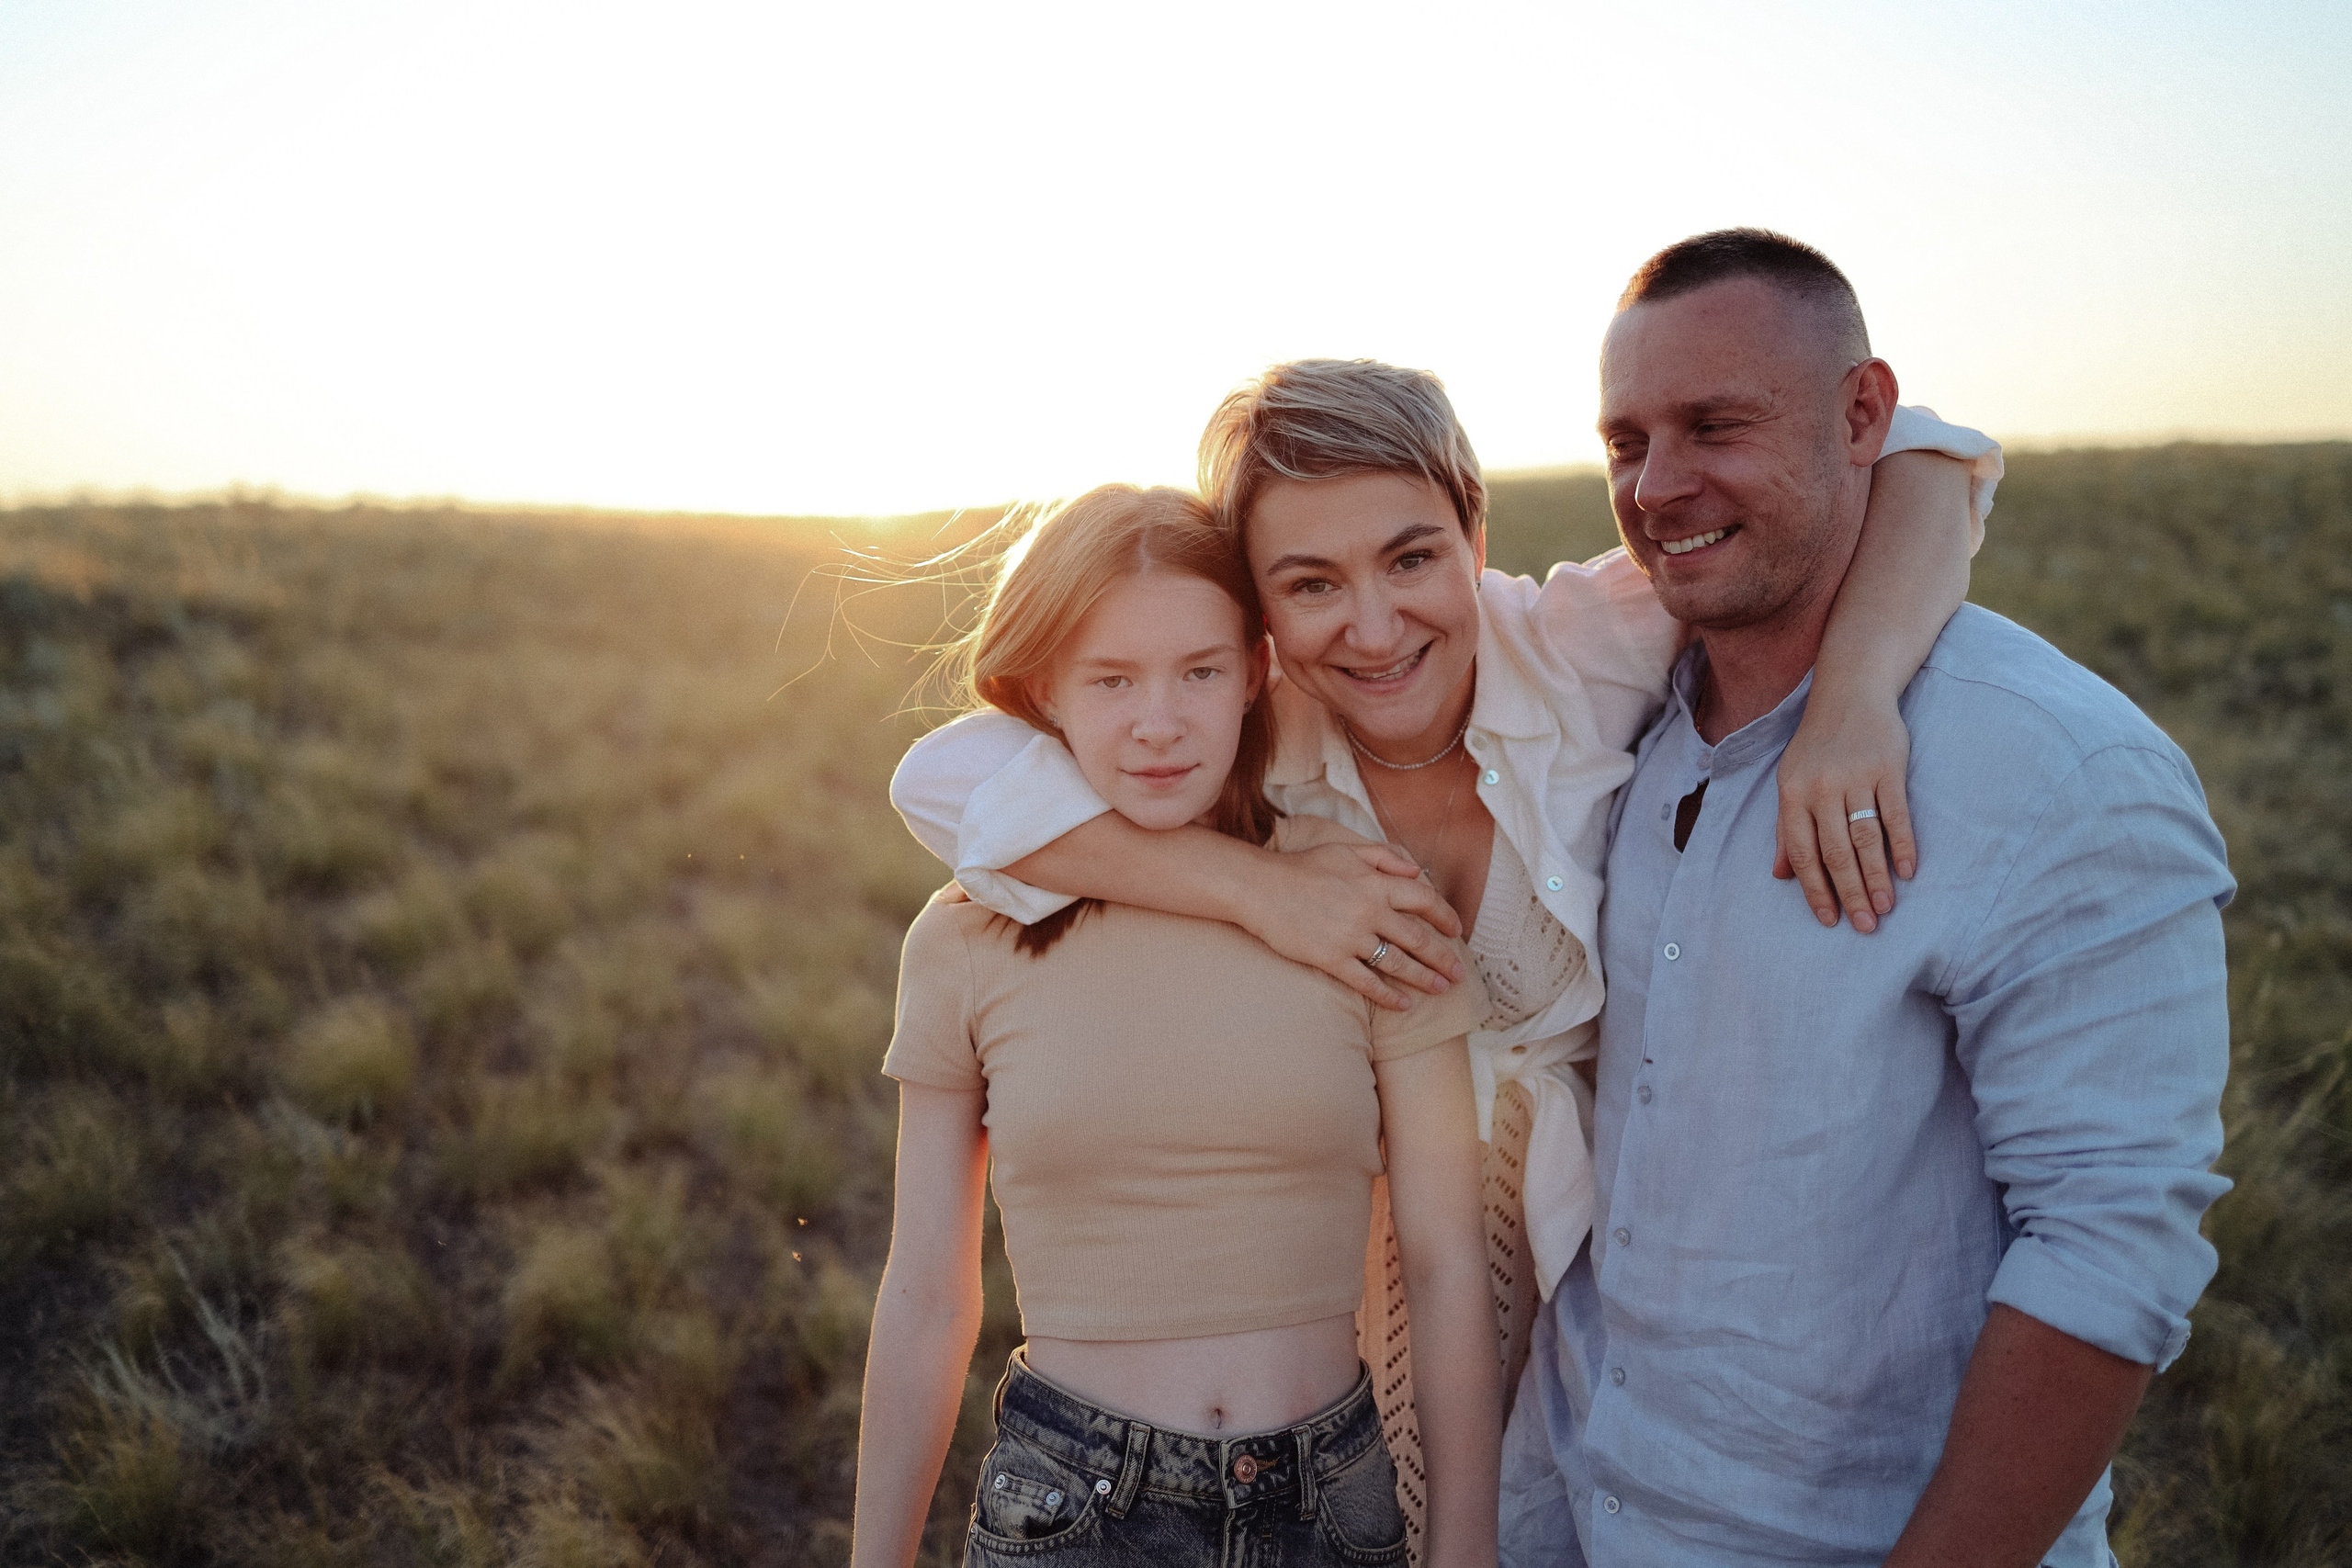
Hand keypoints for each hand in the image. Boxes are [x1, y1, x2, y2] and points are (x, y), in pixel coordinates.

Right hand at [1238, 842, 1465, 1009]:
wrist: (1261, 889)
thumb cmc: (1303, 867)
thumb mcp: (1346, 850)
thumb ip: (1384, 857)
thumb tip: (1416, 870)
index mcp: (1376, 883)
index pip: (1425, 900)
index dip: (1445, 917)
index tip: (1456, 931)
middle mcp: (1370, 911)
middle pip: (1418, 938)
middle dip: (1443, 958)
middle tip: (1459, 974)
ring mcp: (1351, 937)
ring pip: (1399, 963)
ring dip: (1425, 979)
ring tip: (1441, 990)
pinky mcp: (1332, 959)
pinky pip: (1367, 982)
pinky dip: (1389, 996)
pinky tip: (1404, 1005)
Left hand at [1773, 691, 1916, 933]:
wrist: (1850, 693)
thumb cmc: (1817, 746)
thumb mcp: (1792, 782)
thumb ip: (1787, 829)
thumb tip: (1781, 876)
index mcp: (1792, 794)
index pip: (1802, 853)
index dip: (1815, 890)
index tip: (1829, 920)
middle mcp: (1821, 788)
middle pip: (1836, 852)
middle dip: (1849, 893)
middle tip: (1865, 926)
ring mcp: (1856, 777)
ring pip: (1866, 838)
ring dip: (1876, 877)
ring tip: (1885, 908)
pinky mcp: (1888, 768)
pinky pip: (1896, 815)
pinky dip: (1902, 845)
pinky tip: (1907, 872)